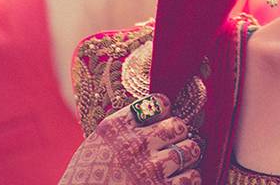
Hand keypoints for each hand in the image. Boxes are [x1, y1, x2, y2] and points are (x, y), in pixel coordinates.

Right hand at [59, 94, 201, 184]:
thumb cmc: (88, 178)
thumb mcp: (97, 144)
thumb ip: (124, 128)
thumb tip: (154, 116)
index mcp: (116, 128)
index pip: (158, 103)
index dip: (164, 111)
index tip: (161, 120)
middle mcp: (134, 145)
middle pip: (178, 125)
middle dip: (178, 134)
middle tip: (171, 143)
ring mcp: (150, 169)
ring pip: (190, 149)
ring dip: (186, 156)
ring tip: (175, 163)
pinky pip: (192, 176)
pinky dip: (189, 178)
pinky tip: (176, 180)